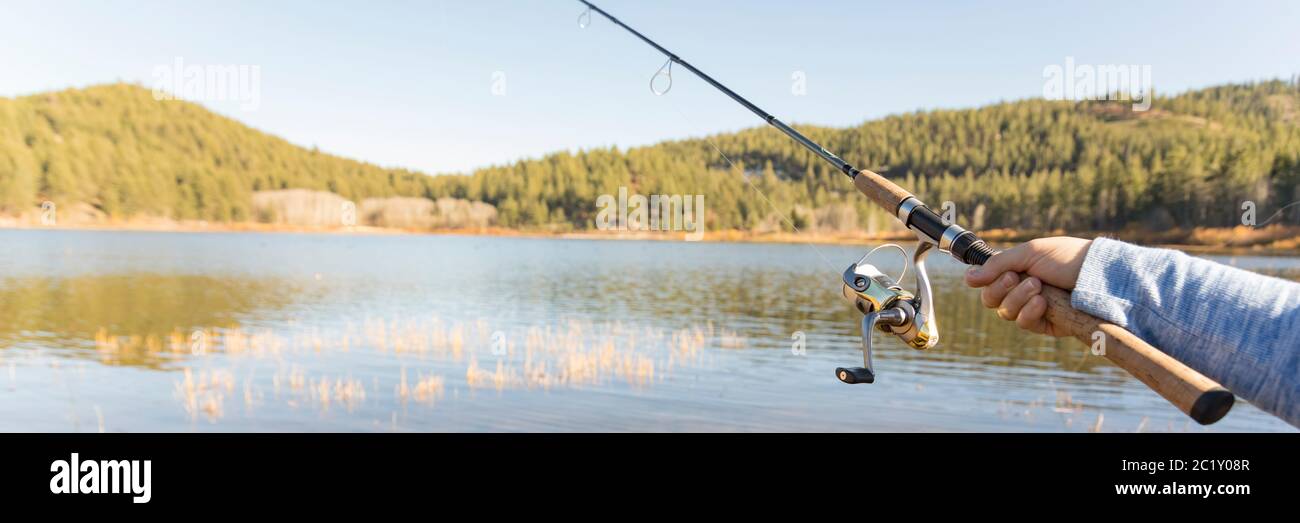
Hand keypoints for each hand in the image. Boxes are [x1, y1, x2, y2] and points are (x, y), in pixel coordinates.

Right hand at [962, 237, 1091, 336]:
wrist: (1097, 273)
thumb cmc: (1066, 257)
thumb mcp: (1029, 253)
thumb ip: (996, 265)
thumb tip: (968, 278)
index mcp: (1016, 271)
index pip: (987, 284)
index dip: (989, 281)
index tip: (1004, 272)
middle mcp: (1021, 291)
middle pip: (991, 300)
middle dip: (1002, 289)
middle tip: (1018, 277)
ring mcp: (1033, 309)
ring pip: (1006, 313)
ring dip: (1018, 298)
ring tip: (1038, 286)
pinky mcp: (1046, 325)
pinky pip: (1024, 324)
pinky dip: (1029, 312)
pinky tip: (1043, 302)